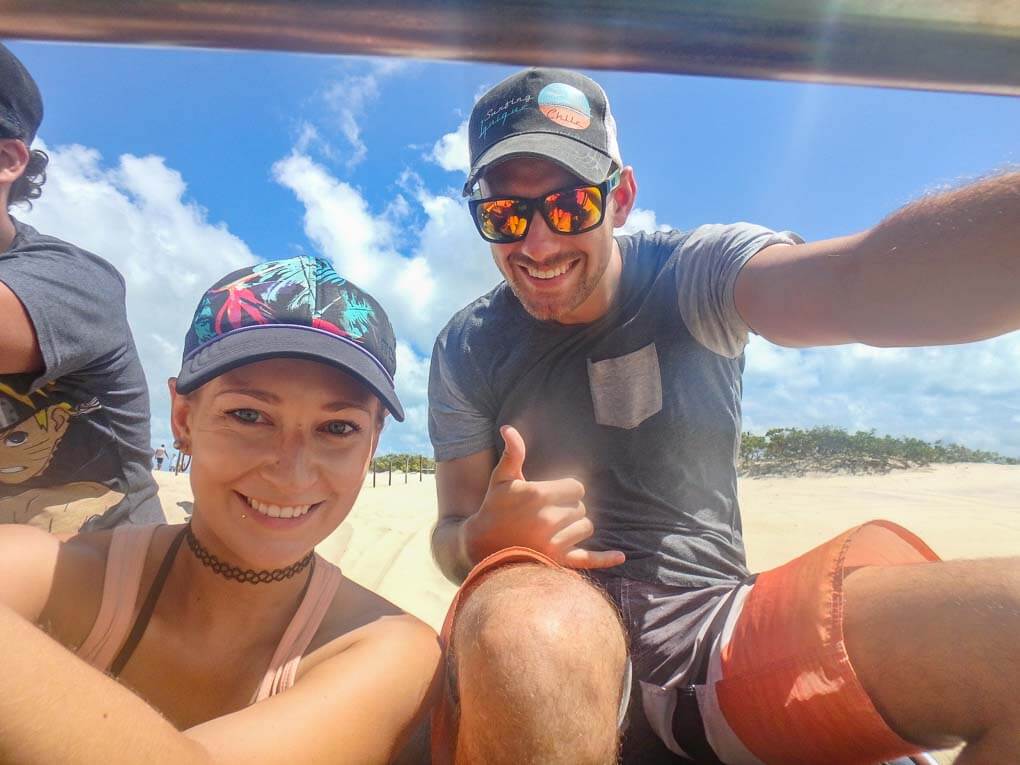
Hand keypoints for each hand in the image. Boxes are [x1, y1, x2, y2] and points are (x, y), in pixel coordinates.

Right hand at [463, 426, 624, 569]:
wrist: (482, 545)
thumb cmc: (494, 507)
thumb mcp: (501, 478)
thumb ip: (512, 454)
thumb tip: (509, 427)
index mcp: (539, 495)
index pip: (577, 487)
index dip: (567, 489)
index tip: (552, 494)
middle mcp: (548, 518)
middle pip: (581, 507)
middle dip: (569, 508)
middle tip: (546, 513)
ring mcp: (553, 542)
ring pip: (585, 528)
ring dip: (575, 526)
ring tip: (553, 528)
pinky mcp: (556, 561)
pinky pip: (587, 559)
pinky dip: (604, 559)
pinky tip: (620, 555)